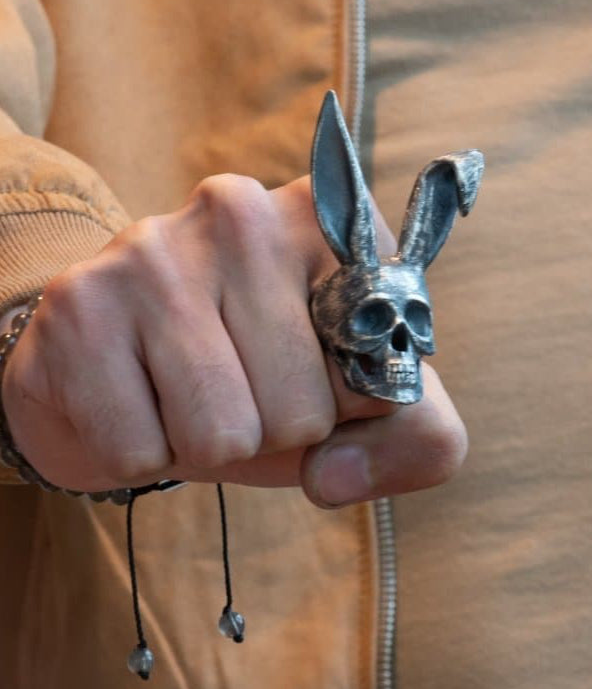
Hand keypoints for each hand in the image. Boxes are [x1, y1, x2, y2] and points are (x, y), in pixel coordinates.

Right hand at [2, 175, 466, 505]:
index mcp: (329, 228)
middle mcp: (245, 213)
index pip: (381, 370)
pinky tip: (135, 399)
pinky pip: (139, 451)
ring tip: (189, 397)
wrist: (128, 369)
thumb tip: (333, 475)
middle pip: (303, 410)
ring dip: (208, 446)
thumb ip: (415, 439)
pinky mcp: (80, 302)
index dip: (350, 405)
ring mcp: (156, 250)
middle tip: (241, 392)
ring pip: (223, 434)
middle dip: (274, 432)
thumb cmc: (257, 381)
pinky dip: (141, 452)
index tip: (315, 377)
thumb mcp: (357, 408)